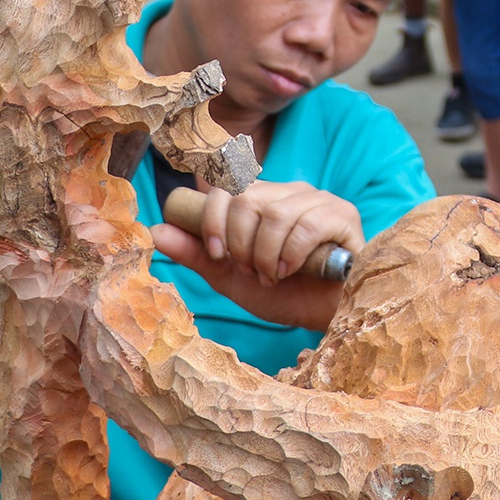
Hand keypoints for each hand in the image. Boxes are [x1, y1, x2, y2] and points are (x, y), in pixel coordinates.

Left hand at [150, 180, 362, 332]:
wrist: (325, 317)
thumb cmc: (283, 295)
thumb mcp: (231, 277)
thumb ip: (197, 254)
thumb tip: (156, 229)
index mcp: (264, 199)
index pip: (227, 183)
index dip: (213, 217)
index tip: (215, 253)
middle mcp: (291, 191)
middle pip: (247, 198)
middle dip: (239, 243)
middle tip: (250, 270)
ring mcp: (320, 199)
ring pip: (275, 213)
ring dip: (265, 254)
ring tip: (272, 276)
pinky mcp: (343, 215)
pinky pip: (307, 224)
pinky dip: (291, 254)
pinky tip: (292, 271)